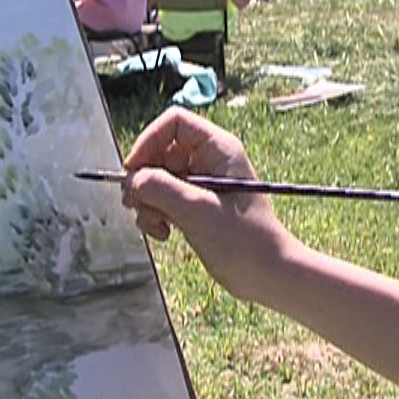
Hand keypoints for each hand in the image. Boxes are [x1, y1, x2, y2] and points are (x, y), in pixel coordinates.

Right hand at [121, 109, 299, 305]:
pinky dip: (155, 215)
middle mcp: (210, 161)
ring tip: (154, 225)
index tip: (134, 171)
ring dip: (147, 201)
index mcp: (219, 149)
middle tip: (135, 203)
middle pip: (160, 152)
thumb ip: (161, 188)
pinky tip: (164, 234)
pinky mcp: (196, 206)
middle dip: (144, 178)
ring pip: (157, 178)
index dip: (148, 141)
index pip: (173, 123)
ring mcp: (202, 184)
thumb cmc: (245, 241)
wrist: (267, 275)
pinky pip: (163, 199)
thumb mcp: (198, 210)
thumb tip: (132, 179)